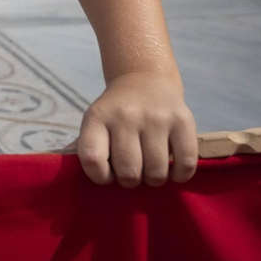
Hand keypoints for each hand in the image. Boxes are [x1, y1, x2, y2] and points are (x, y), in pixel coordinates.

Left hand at [75, 71, 196, 186]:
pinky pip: (185, 164)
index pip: (92, 158)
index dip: (100, 176)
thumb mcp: (95, 122)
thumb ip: (87, 147)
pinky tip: (173, 168)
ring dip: (154, 179)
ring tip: (151, 168)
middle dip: (130, 180)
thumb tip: (74, 170)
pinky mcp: (183, 120)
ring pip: (156, 173)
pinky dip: (180, 175)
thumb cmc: (116, 113)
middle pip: (128, 172)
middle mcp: (125, 115)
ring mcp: (156, 117)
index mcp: (97, 117)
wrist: (144, 80)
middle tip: (133, 171)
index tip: (108, 174)